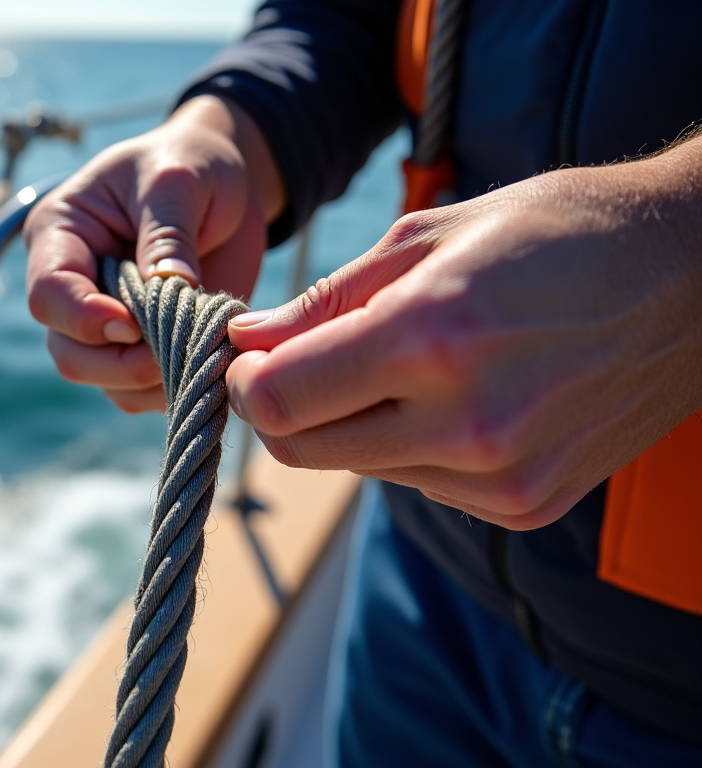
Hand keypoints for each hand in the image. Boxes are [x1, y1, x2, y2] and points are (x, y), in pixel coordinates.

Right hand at [25, 95, 284, 412]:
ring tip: (206, 342)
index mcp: (58, 235)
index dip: (85, 319)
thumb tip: (169, 290)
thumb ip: (167, 235)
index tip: (135, 322)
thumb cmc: (190, 164)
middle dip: (125, 361)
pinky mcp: (141, 348)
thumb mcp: (178, 180)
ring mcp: (104, 325)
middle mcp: (73, 288)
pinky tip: (211, 353)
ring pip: (106, 382)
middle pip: (71, 354)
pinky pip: (143, 391)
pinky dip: (178, 384)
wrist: (226, 182)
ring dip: (156, 377)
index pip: (48, 296)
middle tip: (184, 342)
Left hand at [225, 147, 701, 527]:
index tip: (248, 357)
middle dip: (281, 407)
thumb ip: (325, 301)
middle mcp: (469, 423)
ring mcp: (502, 476)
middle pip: (304, 449)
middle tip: (296, 363)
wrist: (689, 277)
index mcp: (435, 338)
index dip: (243, 381)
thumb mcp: (430, 235)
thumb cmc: (555, 232)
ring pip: (360, 469)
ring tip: (407, 364)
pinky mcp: (526, 505)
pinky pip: (420, 484)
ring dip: (354, 423)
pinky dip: (412, 445)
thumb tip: (245, 344)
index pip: (279, 400)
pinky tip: (458, 397)